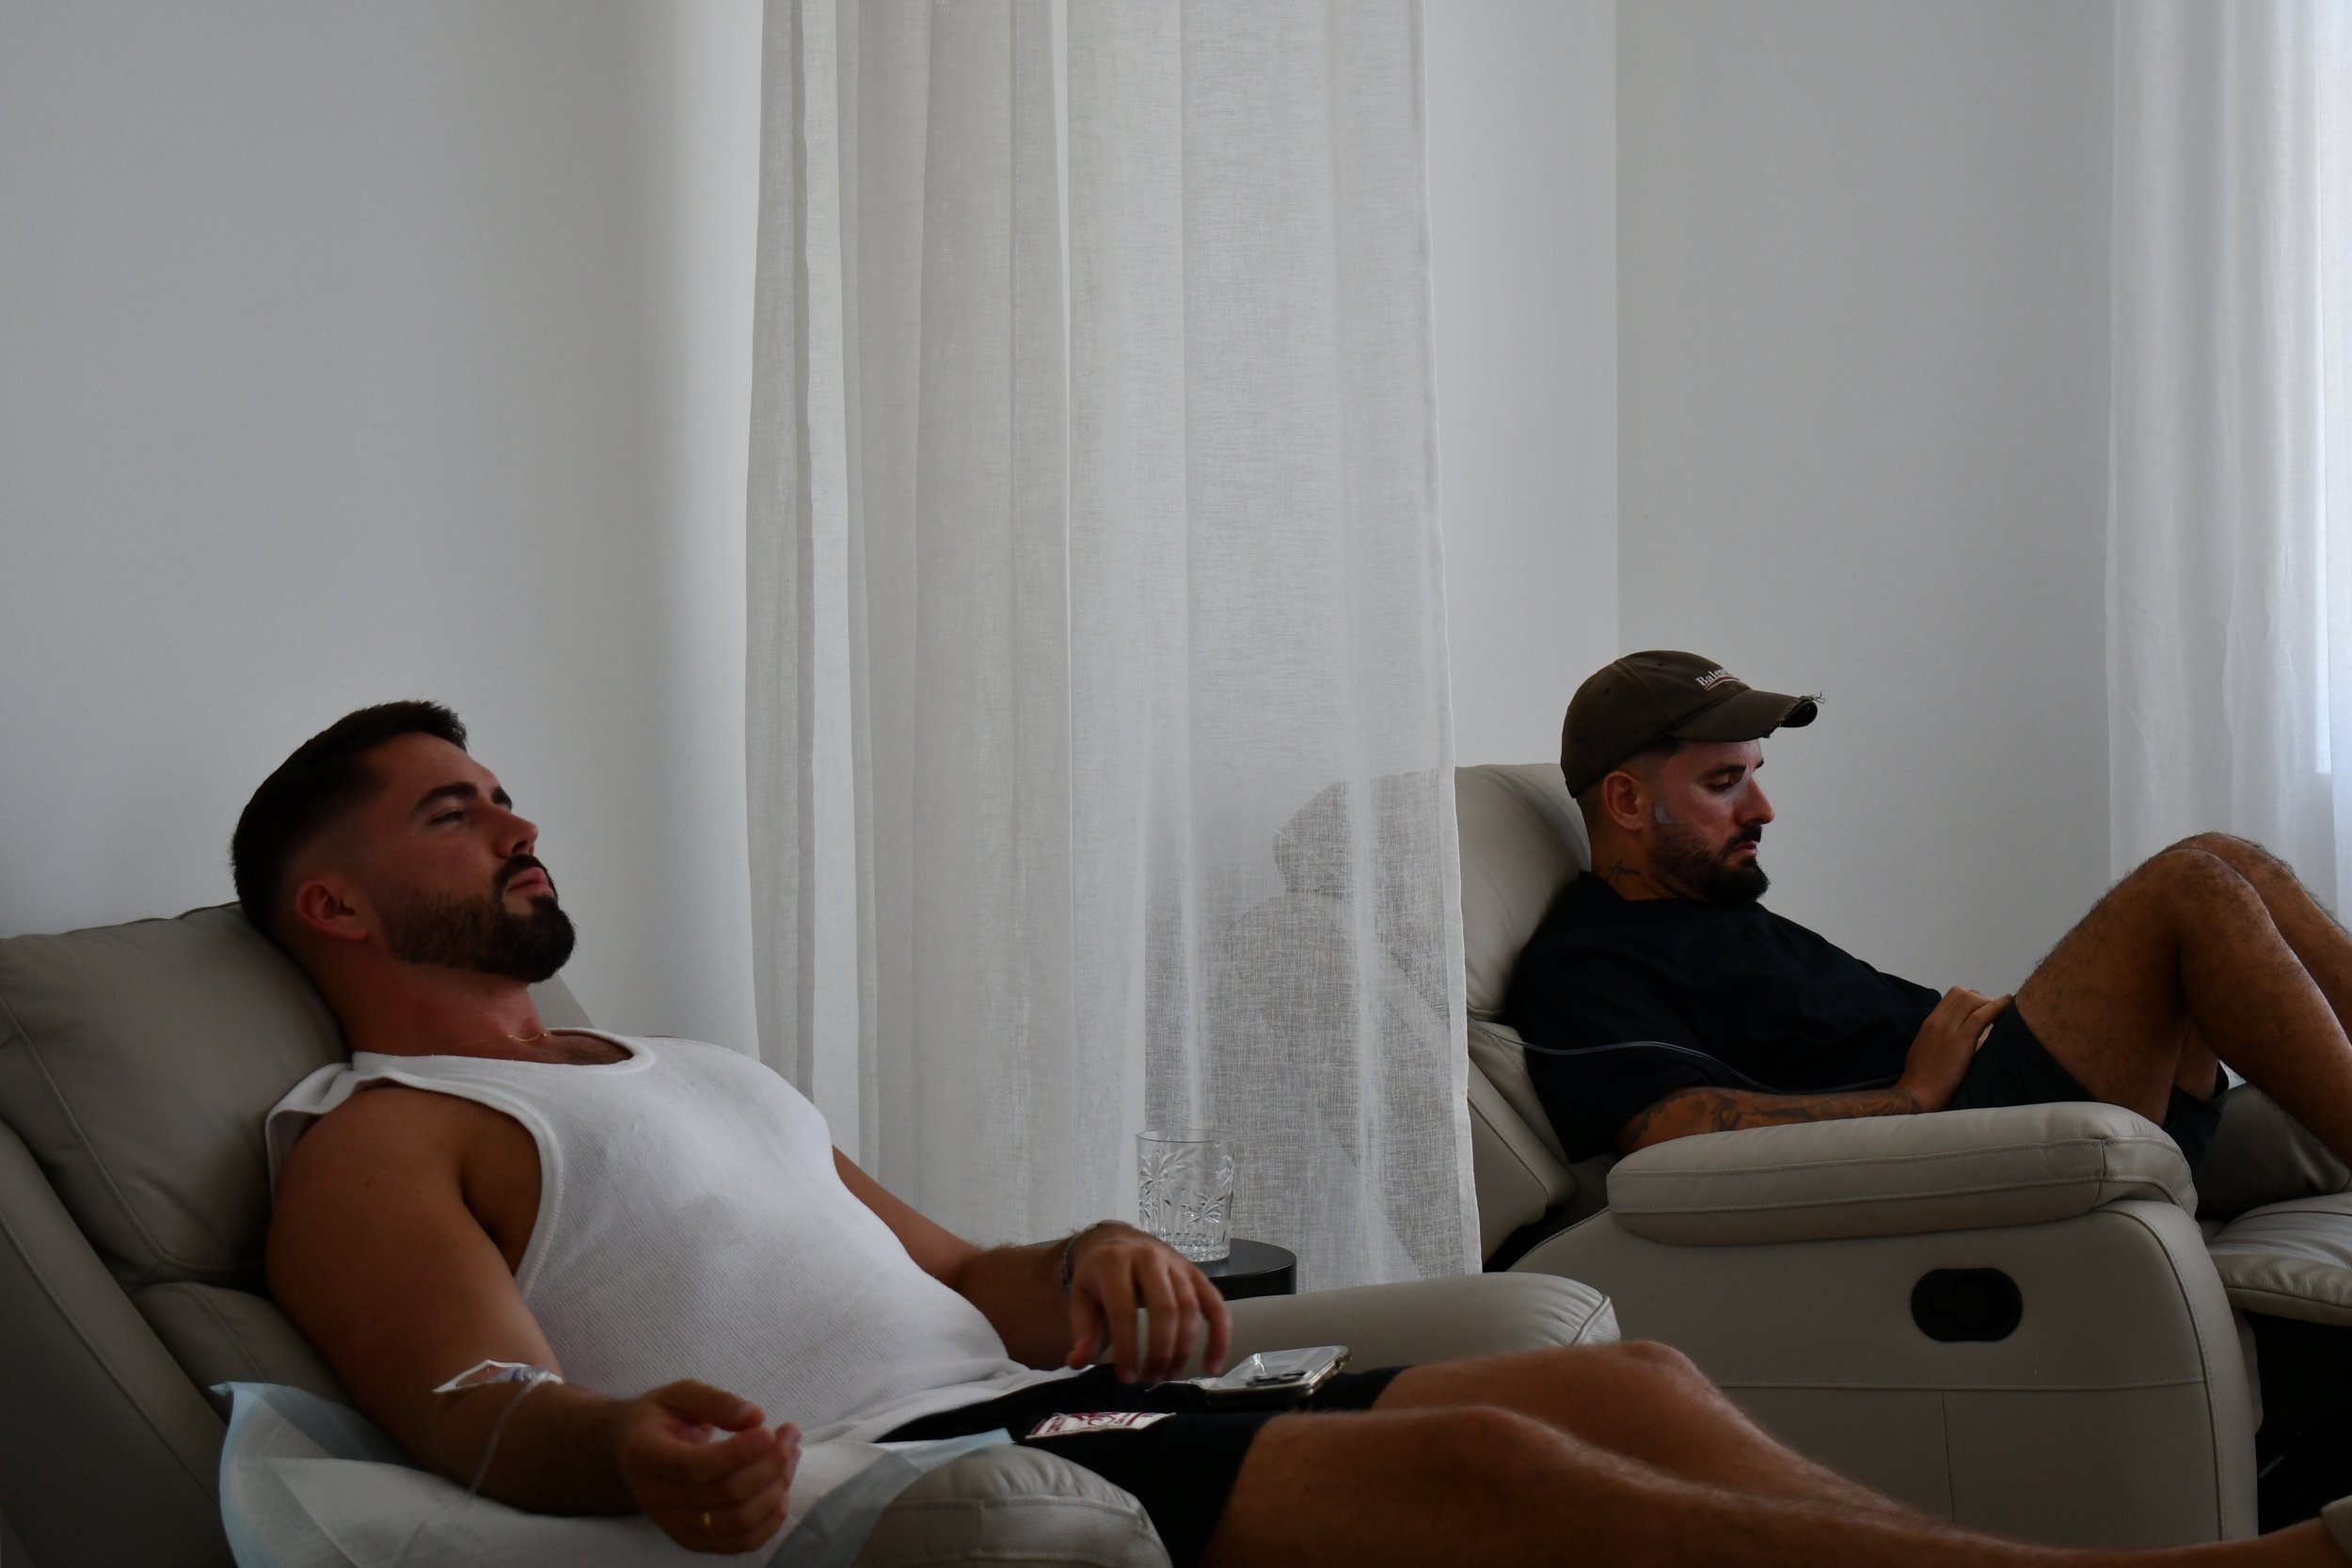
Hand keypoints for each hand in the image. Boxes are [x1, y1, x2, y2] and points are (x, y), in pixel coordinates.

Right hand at [615, 1380, 798, 1553]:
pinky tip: (781, 1489)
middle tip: (791, 1434)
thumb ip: (716, 1400)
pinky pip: (740, 1543)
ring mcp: (674, 1525)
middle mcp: (656, 1498)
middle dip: (770, 1464)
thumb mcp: (680, 1394)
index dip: (739, 1453)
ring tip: (791, 1455)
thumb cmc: (661, 1418)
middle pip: (725, 1494)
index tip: (770, 1432)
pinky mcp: (693, 1540)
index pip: (696, 1466)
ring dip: (776, 1489)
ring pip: (737, 1521)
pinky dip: (769, 1521)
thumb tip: (756, 1416)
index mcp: (647, 1455)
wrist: (632, 1454)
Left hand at [1063, 1223, 1231, 1383]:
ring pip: (1189, 1308)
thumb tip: (1078, 1362)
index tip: (1126, 1377)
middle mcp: (1149, 1257)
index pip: (1124, 1310)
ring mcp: (1177, 1263)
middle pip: (1164, 1308)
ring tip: (1168, 1375)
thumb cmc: (1099, 1276)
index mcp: (1114, 1262)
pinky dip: (1220, 1337)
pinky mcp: (1196, 1273)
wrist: (1118, 1242)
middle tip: (1150, 1379)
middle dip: (1160, 1351)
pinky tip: (1212, 1366)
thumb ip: (1083, 1330)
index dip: (1127, 1348)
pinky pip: (1216, 1305)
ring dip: (1183, 1349)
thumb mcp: (1081, 1298)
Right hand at [1898, 987, 2010, 1111]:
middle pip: (1964, 994)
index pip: (1954, 995)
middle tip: (1994, 1015)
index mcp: (1931, 1022)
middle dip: (1982, 999)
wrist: (1919, 1093)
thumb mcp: (1930, 1048)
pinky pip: (1981, 1016)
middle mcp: (1938, 1020)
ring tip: (2000, 1017)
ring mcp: (1948, 1028)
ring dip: (1989, 1004)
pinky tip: (2008, 1005)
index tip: (1984, 1010)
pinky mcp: (1960, 1040)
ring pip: (1972, 1000)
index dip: (1973, 998)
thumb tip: (1973, 1031)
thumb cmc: (1925, 1076)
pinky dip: (1997, 1007)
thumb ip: (1946, 1036)